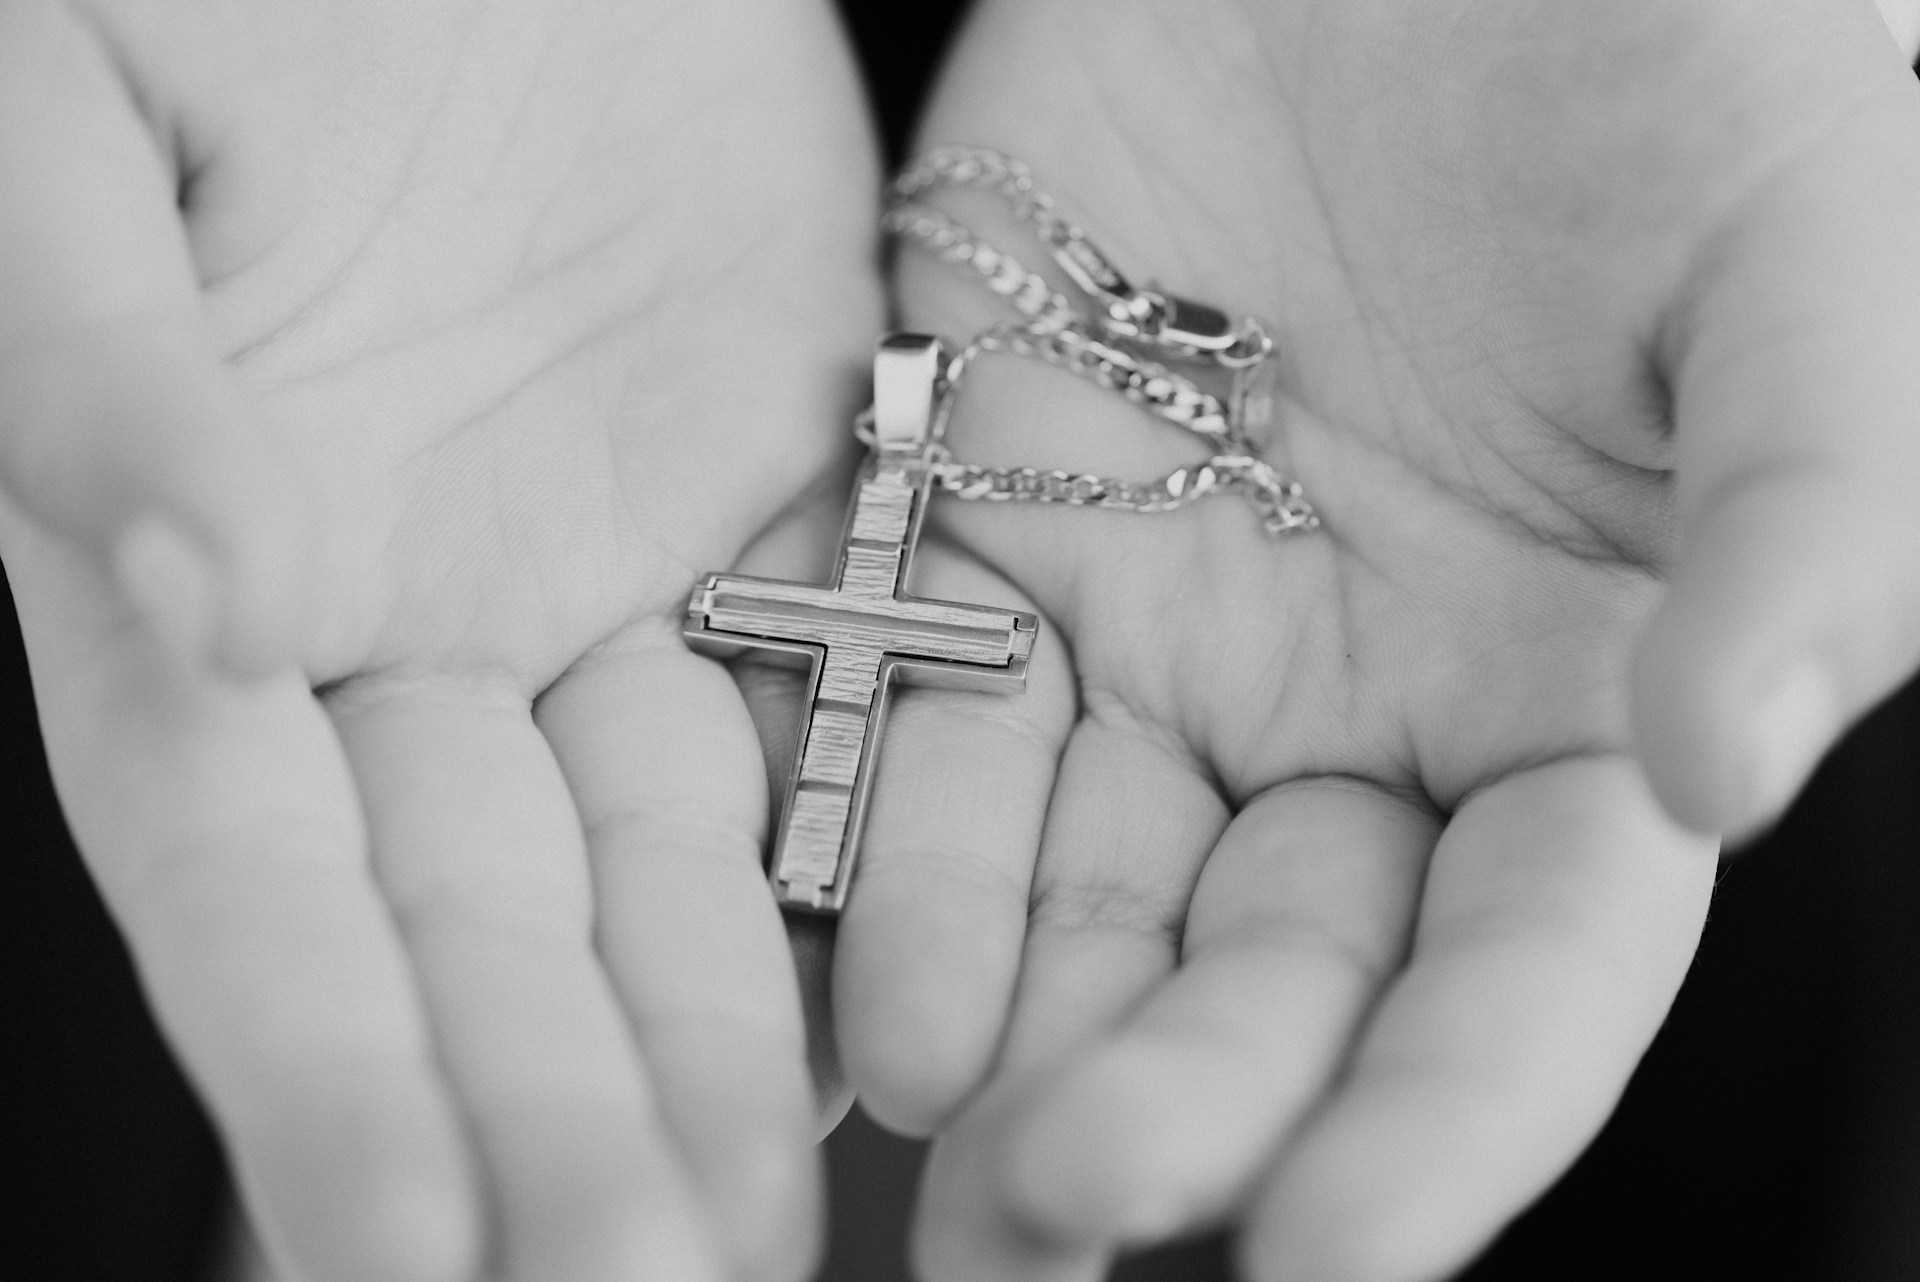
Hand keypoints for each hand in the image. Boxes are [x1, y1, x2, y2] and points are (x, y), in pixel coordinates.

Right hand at [0, 2, 879, 1277]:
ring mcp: (592, 589)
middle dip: (550, 1140)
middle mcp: (400, 634)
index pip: (258, 889)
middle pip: (479, 940)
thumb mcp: (77, 128)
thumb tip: (209, 619)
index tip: (411, 1272)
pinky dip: (849, 879)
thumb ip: (103, 383)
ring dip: (712, 1067)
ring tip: (765, 1248)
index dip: (330, 1084)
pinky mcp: (763, 515)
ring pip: (664, 879)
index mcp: (190, 573)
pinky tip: (882, 1040)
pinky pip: (817, 726)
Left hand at [837, 2, 1919, 1278]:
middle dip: (1169, 1101)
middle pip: (1259, 962)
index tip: (1325, 1259)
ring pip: (1066, 864)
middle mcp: (1349, 706)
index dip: (1436, 1125)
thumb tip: (1727, 776)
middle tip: (1055, 1220)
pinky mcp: (987, 493)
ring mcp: (1154, 613)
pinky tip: (815, 920)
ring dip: (990, 1004)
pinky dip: (866, 797)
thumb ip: (1816, 525)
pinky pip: (910, 677)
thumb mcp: (1828, 279)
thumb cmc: (1713, 63)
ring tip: (925, 1134)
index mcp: (1573, 703)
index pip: (1514, 973)